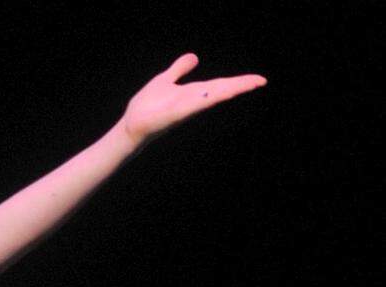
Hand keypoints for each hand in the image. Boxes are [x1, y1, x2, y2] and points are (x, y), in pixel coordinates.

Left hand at [120, 53, 266, 148]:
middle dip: (240, 85)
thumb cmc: (146, 107)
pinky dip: (207, 99)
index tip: (259, 79)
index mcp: (192, 93)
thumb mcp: (165, 80)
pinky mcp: (176, 113)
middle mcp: (193, 101)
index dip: (238, 82)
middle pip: (220, 90)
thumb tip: (195, 56)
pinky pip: (194, 105)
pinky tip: (221, 94)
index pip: (219, 85)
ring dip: (230, 90)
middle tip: (261, 80)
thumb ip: (179, 69)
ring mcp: (186, 107)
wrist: (131, 124)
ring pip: (212, 96)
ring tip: (251, 83)